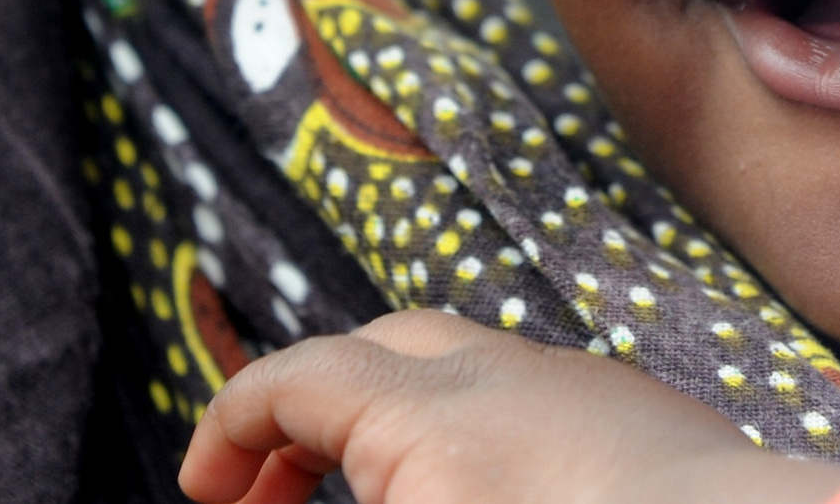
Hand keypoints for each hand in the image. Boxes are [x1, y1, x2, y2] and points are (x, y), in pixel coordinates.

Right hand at [180, 309, 839, 503]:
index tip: (204, 488)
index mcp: (425, 419)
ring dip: (394, 414)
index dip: (230, 427)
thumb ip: (360, 496)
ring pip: (456, 363)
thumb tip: (279, 492)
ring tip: (368, 496)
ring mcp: (573, 383)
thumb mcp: (429, 503)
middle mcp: (496, 375)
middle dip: (308, 409)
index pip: (291, 382)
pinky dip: (472, 426)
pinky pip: (526, 393)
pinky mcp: (635, 410)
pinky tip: (481, 491)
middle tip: (272, 490)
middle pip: (371, 350)